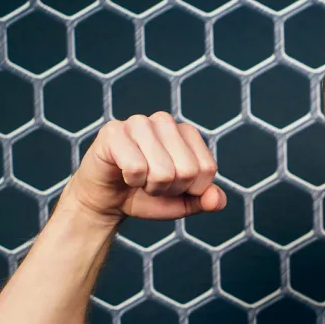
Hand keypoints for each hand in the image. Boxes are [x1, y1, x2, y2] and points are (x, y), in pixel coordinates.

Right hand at [68, 113, 226, 221]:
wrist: (108, 200)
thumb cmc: (146, 195)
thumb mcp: (184, 202)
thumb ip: (207, 200)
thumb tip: (216, 200)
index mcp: (187, 133)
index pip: (207, 169)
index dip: (192, 189)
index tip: (173, 186)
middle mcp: (165, 121)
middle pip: (187, 170)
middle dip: (171, 189)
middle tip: (152, 183)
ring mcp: (138, 122)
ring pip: (163, 170)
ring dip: (151, 186)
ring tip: (139, 179)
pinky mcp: (113, 131)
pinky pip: (136, 168)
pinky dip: (131, 181)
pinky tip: (123, 173)